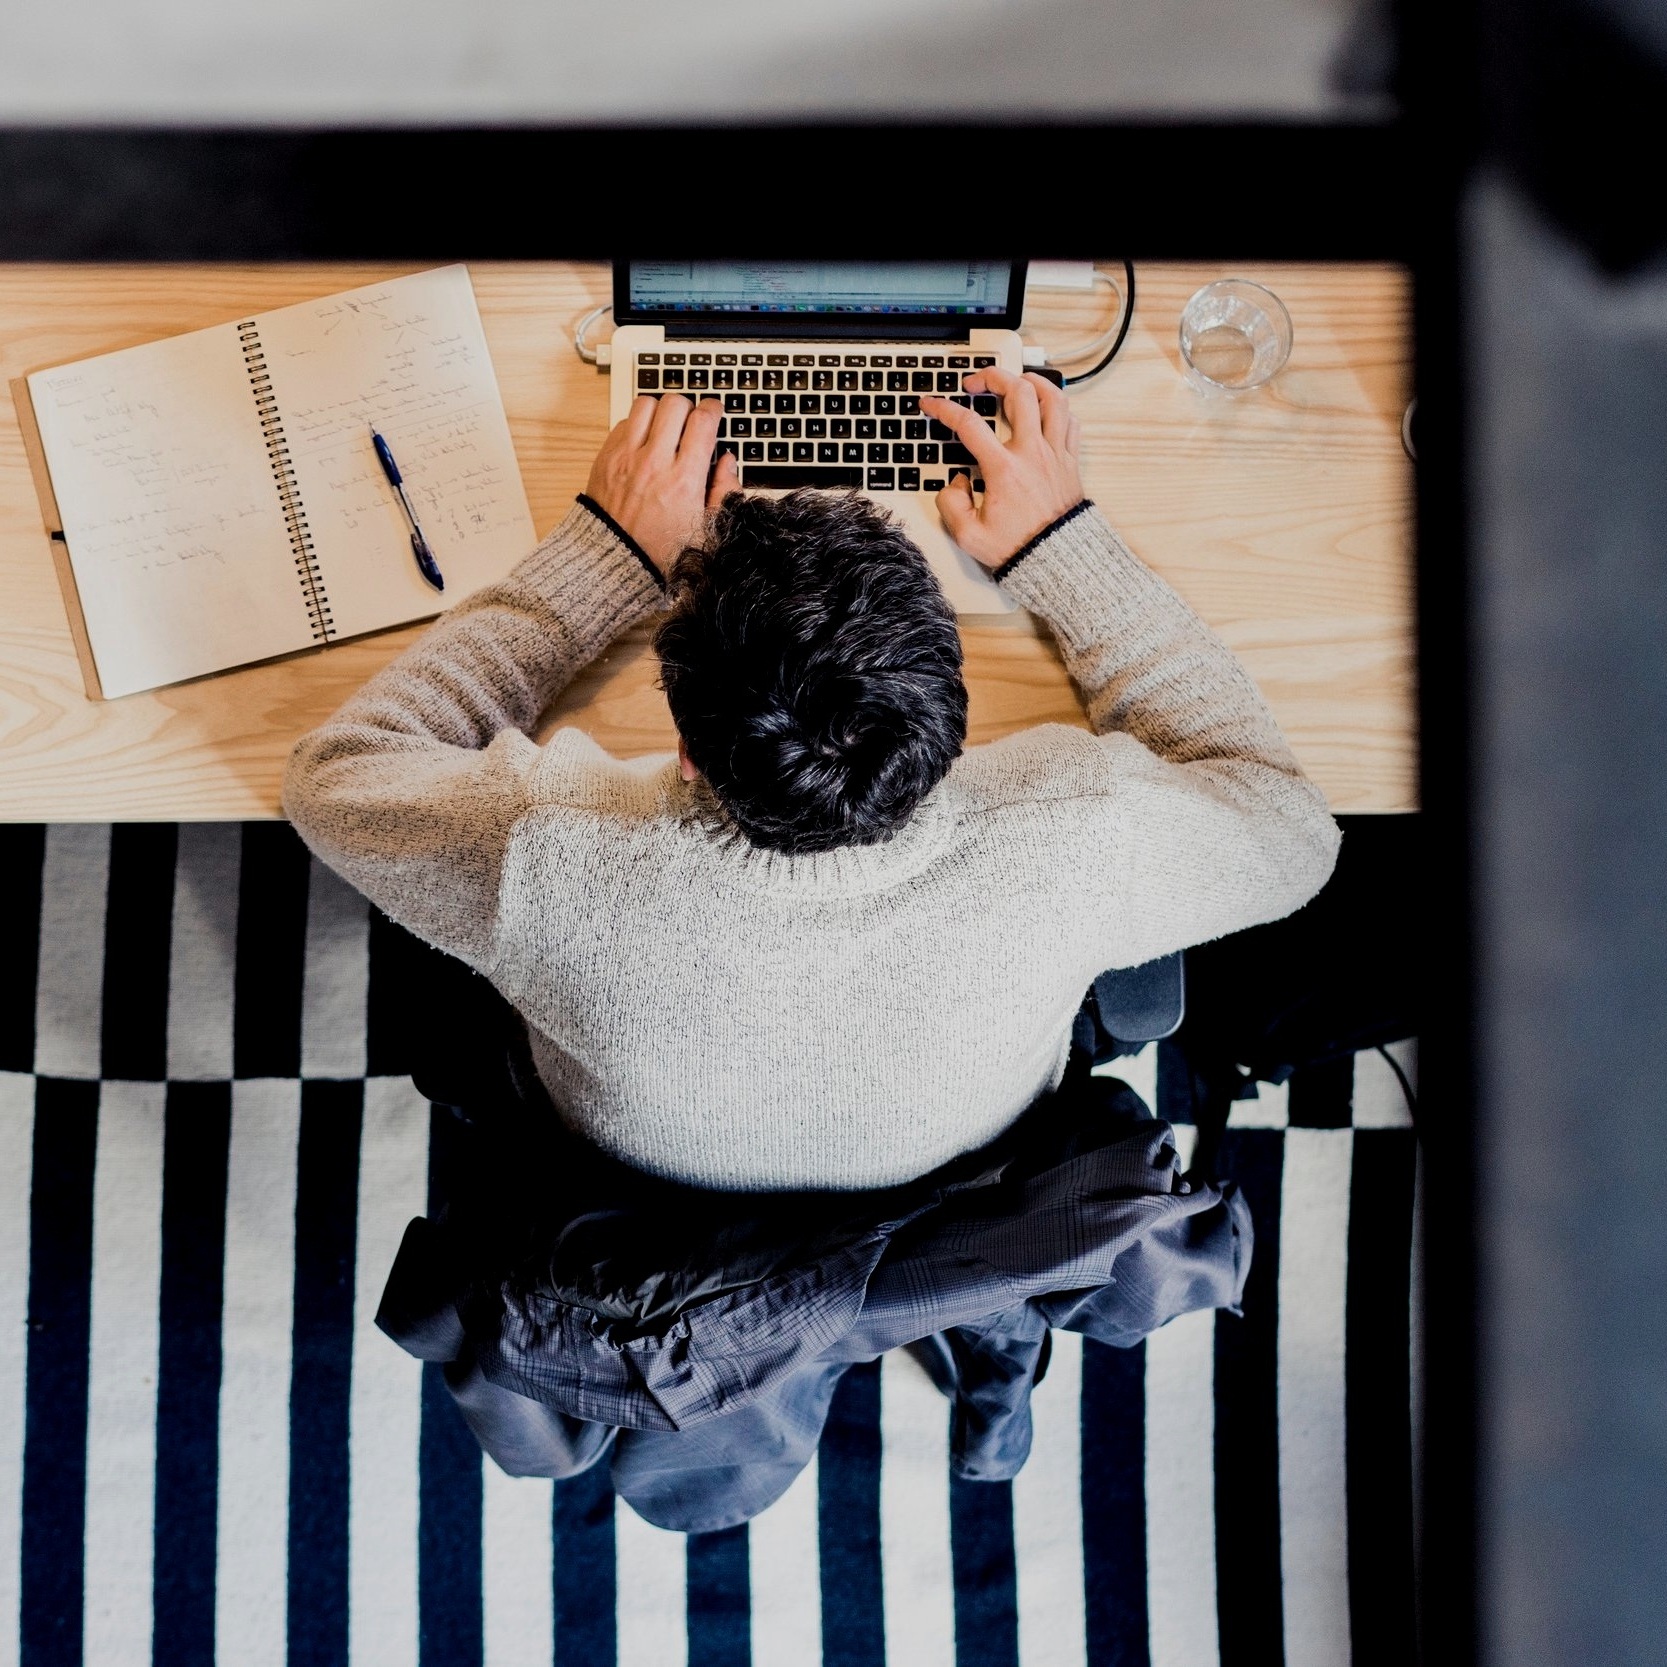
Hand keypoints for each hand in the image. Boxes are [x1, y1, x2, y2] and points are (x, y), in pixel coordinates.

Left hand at [584, 394, 738, 574]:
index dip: (713, 410)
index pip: (703, 422)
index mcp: (684, 480)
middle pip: (675, 404)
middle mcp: (654, 463)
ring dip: (660, 410)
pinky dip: (637, 425)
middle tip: (690, 421)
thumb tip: (728, 462)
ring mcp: (626, 457)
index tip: (714, 411)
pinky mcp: (606, 457)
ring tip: (665, 426)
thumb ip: (724, 493)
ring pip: (646, 404)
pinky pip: (624, 421)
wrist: (615, 560)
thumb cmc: (659, 550)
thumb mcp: (706, 530)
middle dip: (688, 407)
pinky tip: (644, 442)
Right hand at [920, 368, 1083, 569]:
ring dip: (1032, 382)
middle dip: (994, 376)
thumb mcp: (969, 535)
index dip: (945, 409)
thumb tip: (956, 482)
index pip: (969, 425)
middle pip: (1018, 393)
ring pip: (1052, 398)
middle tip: (977, 381)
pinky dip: (1057, 407)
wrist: (1057, 560)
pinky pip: (1070, 421)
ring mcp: (1054, 454)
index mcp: (1004, 470)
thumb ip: (951, 504)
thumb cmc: (1019, 548)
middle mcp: (1032, 454)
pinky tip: (1044, 408)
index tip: (932, 404)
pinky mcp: (1070, 461)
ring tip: (1016, 380)